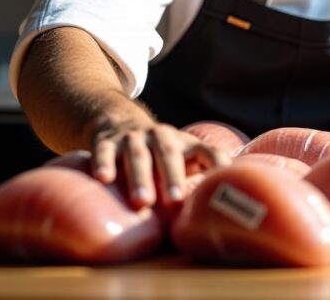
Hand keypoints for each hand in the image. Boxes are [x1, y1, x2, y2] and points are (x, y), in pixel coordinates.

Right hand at [91, 121, 228, 209]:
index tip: (223, 177)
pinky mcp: (107, 141)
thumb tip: (225, 208)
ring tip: (142, 202)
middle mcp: (161, 136)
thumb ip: (203, 176)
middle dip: (172, 177)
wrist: (119, 122)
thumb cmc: (161, 153)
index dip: (216, 162)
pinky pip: (104, 150)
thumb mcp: (184, 158)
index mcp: (184, 143)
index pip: (206, 150)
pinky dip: (103, 163)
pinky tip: (103, 178)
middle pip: (169, 154)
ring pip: (138, 155)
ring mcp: (134, 138)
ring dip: (140, 177)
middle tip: (175, 200)